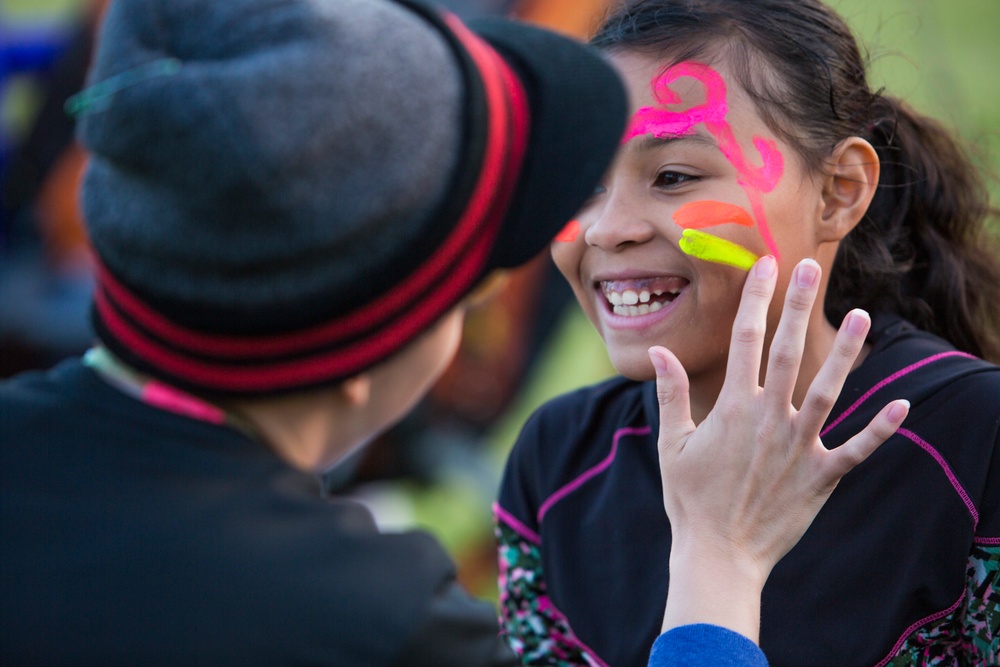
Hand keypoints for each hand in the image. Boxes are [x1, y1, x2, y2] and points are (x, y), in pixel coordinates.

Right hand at [650, 256, 907, 640]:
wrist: (718, 554)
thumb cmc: (690, 500)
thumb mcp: (671, 444)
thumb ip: (671, 393)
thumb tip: (659, 351)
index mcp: (732, 408)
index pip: (744, 340)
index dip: (755, 300)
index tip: (765, 267)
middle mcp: (768, 419)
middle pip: (788, 351)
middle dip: (798, 306)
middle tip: (811, 268)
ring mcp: (798, 447)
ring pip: (828, 390)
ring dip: (847, 353)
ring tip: (864, 314)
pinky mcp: (822, 477)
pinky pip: (857, 450)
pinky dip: (880, 429)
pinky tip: (902, 405)